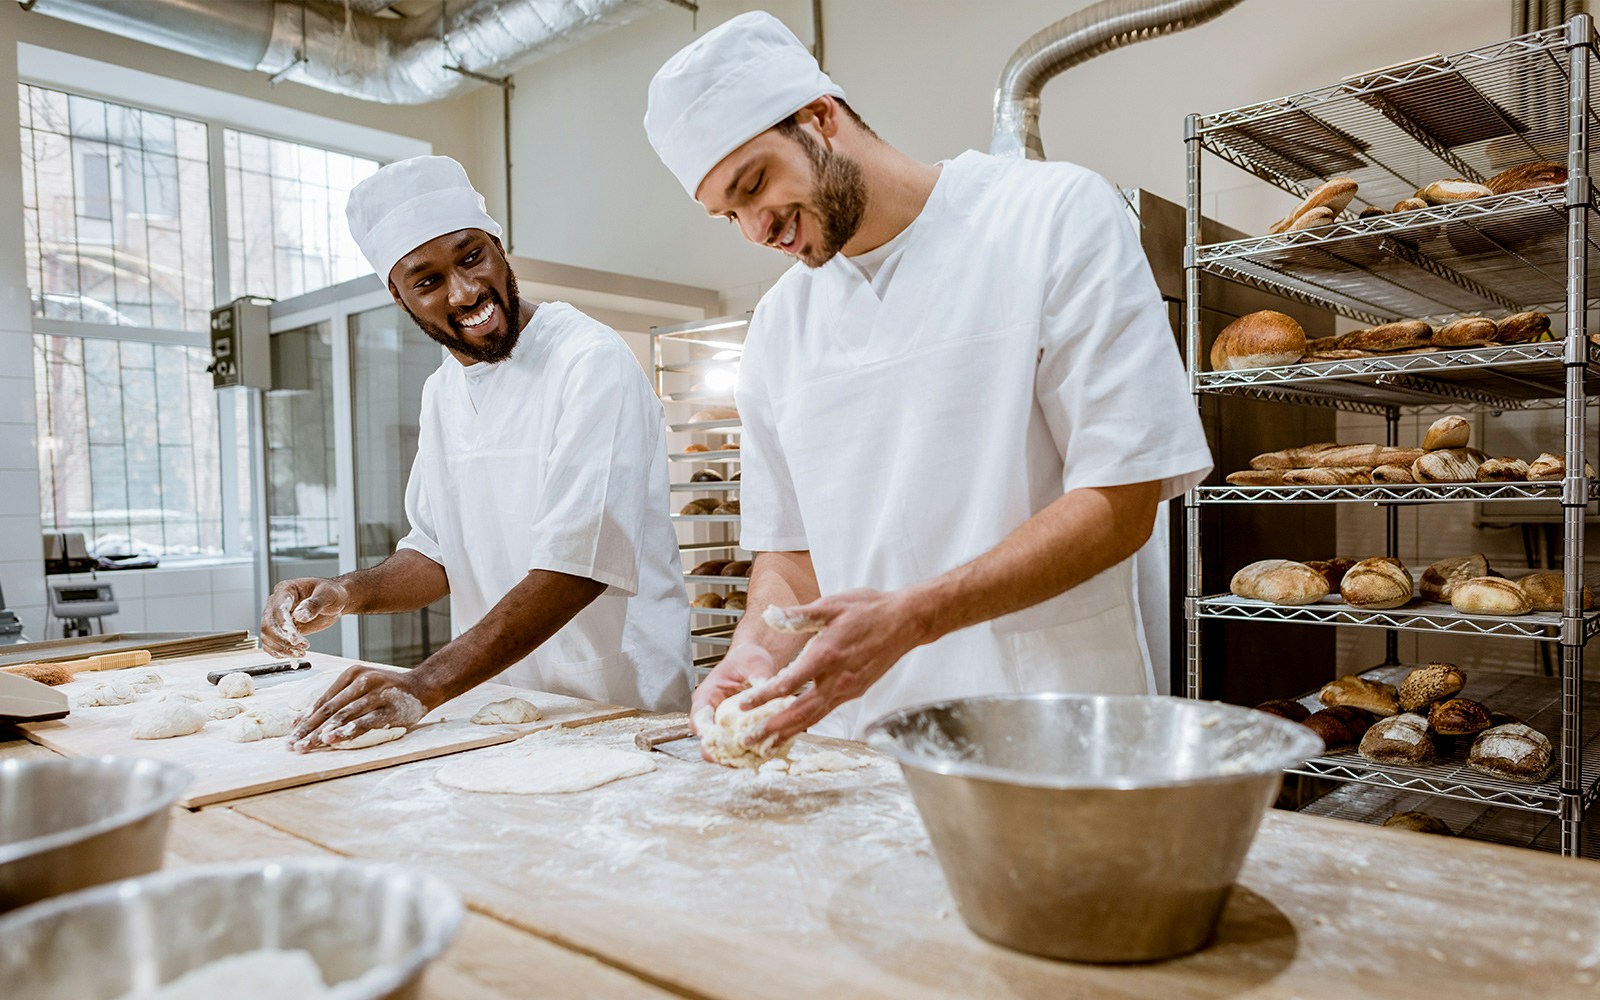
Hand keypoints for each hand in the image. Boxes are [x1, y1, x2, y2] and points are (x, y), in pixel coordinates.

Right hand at [260, 578, 350, 656]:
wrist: (334, 600)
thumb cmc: (331, 593)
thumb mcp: (328, 595)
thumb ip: (314, 604)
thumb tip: (299, 616)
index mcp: (286, 589)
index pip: (278, 609)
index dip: (284, 625)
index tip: (294, 638)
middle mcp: (276, 602)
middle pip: (268, 625)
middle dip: (283, 640)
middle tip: (303, 646)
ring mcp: (276, 616)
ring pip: (267, 636)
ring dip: (281, 648)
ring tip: (301, 652)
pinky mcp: (280, 628)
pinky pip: (271, 642)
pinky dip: (279, 651)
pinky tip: (293, 654)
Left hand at [287, 664, 429, 752]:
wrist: (422, 687)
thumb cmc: (387, 690)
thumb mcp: (362, 687)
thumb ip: (338, 699)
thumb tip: (305, 719)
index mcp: (352, 674)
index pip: (323, 700)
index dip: (305, 718)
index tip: (291, 734)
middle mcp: (363, 681)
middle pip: (329, 709)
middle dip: (309, 729)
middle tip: (294, 745)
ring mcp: (377, 694)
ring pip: (344, 715)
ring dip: (323, 733)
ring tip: (308, 746)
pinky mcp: (390, 708)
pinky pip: (365, 722)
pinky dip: (347, 731)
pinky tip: (333, 739)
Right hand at [688, 643, 778, 763]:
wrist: (752, 660)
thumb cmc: (748, 659)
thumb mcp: (755, 665)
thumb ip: (760, 681)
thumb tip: (771, 695)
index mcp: (707, 697)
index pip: (698, 722)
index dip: (708, 736)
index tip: (724, 744)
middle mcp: (711, 714)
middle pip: (707, 743)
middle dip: (722, 754)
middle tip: (743, 759)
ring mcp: (722, 724)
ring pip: (722, 750)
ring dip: (736, 757)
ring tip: (757, 758)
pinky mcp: (735, 730)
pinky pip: (737, 748)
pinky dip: (747, 752)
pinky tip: (764, 751)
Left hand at [740, 588, 932, 746]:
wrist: (905, 621)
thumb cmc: (870, 610)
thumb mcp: (831, 605)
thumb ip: (799, 615)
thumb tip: (772, 615)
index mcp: (827, 655)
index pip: (789, 683)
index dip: (763, 697)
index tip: (742, 706)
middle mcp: (837, 678)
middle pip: (799, 711)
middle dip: (772, 728)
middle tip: (748, 740)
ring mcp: (848, 688)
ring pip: (814, 717)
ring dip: (788, 733)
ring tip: (767, 747)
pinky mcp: (855, 691)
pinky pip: (826, 711)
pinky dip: (807, 723)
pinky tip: (795, 728)